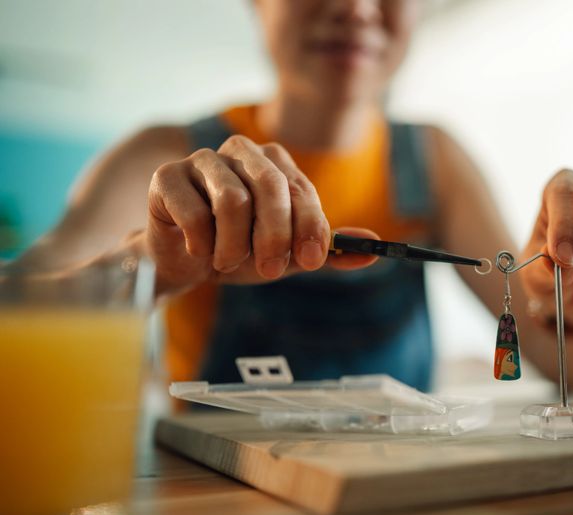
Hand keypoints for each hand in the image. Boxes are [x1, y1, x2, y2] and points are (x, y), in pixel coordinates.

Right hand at [146, 135, 375, 293]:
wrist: (187, 264)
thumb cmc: (240, 251)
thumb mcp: (289, 255)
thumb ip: (327, 250)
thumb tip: (372, 250)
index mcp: (275, 163)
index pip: (301, 189)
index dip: (310, 226)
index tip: (312, 261)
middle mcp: (241, 152)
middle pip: (270, 186)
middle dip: (275, 235)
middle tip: (270, 270)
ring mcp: (202, 160)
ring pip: (232, 201)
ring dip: (234, 246)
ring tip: (227, 261)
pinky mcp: (166, 176)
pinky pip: (194, 212)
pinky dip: (202, 243)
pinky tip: (199, 250)